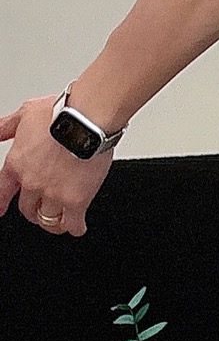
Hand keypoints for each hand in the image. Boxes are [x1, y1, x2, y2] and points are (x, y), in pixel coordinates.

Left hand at [0, 95, 114, 235]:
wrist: (88, 119)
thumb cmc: (62, 113)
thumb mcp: (26, 113)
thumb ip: (7, 126)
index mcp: (17, 164)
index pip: (2, 193)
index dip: (1, 203)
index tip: (2, 209)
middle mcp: (32, 183)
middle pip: (27, 209)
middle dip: (33, 210)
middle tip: (42, 209)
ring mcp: (53, 194)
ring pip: (48, 220)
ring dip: (53, 221)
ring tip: (61, 220)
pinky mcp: (76, 200)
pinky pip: (72, 223)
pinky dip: (75, 227)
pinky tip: (77, 227)